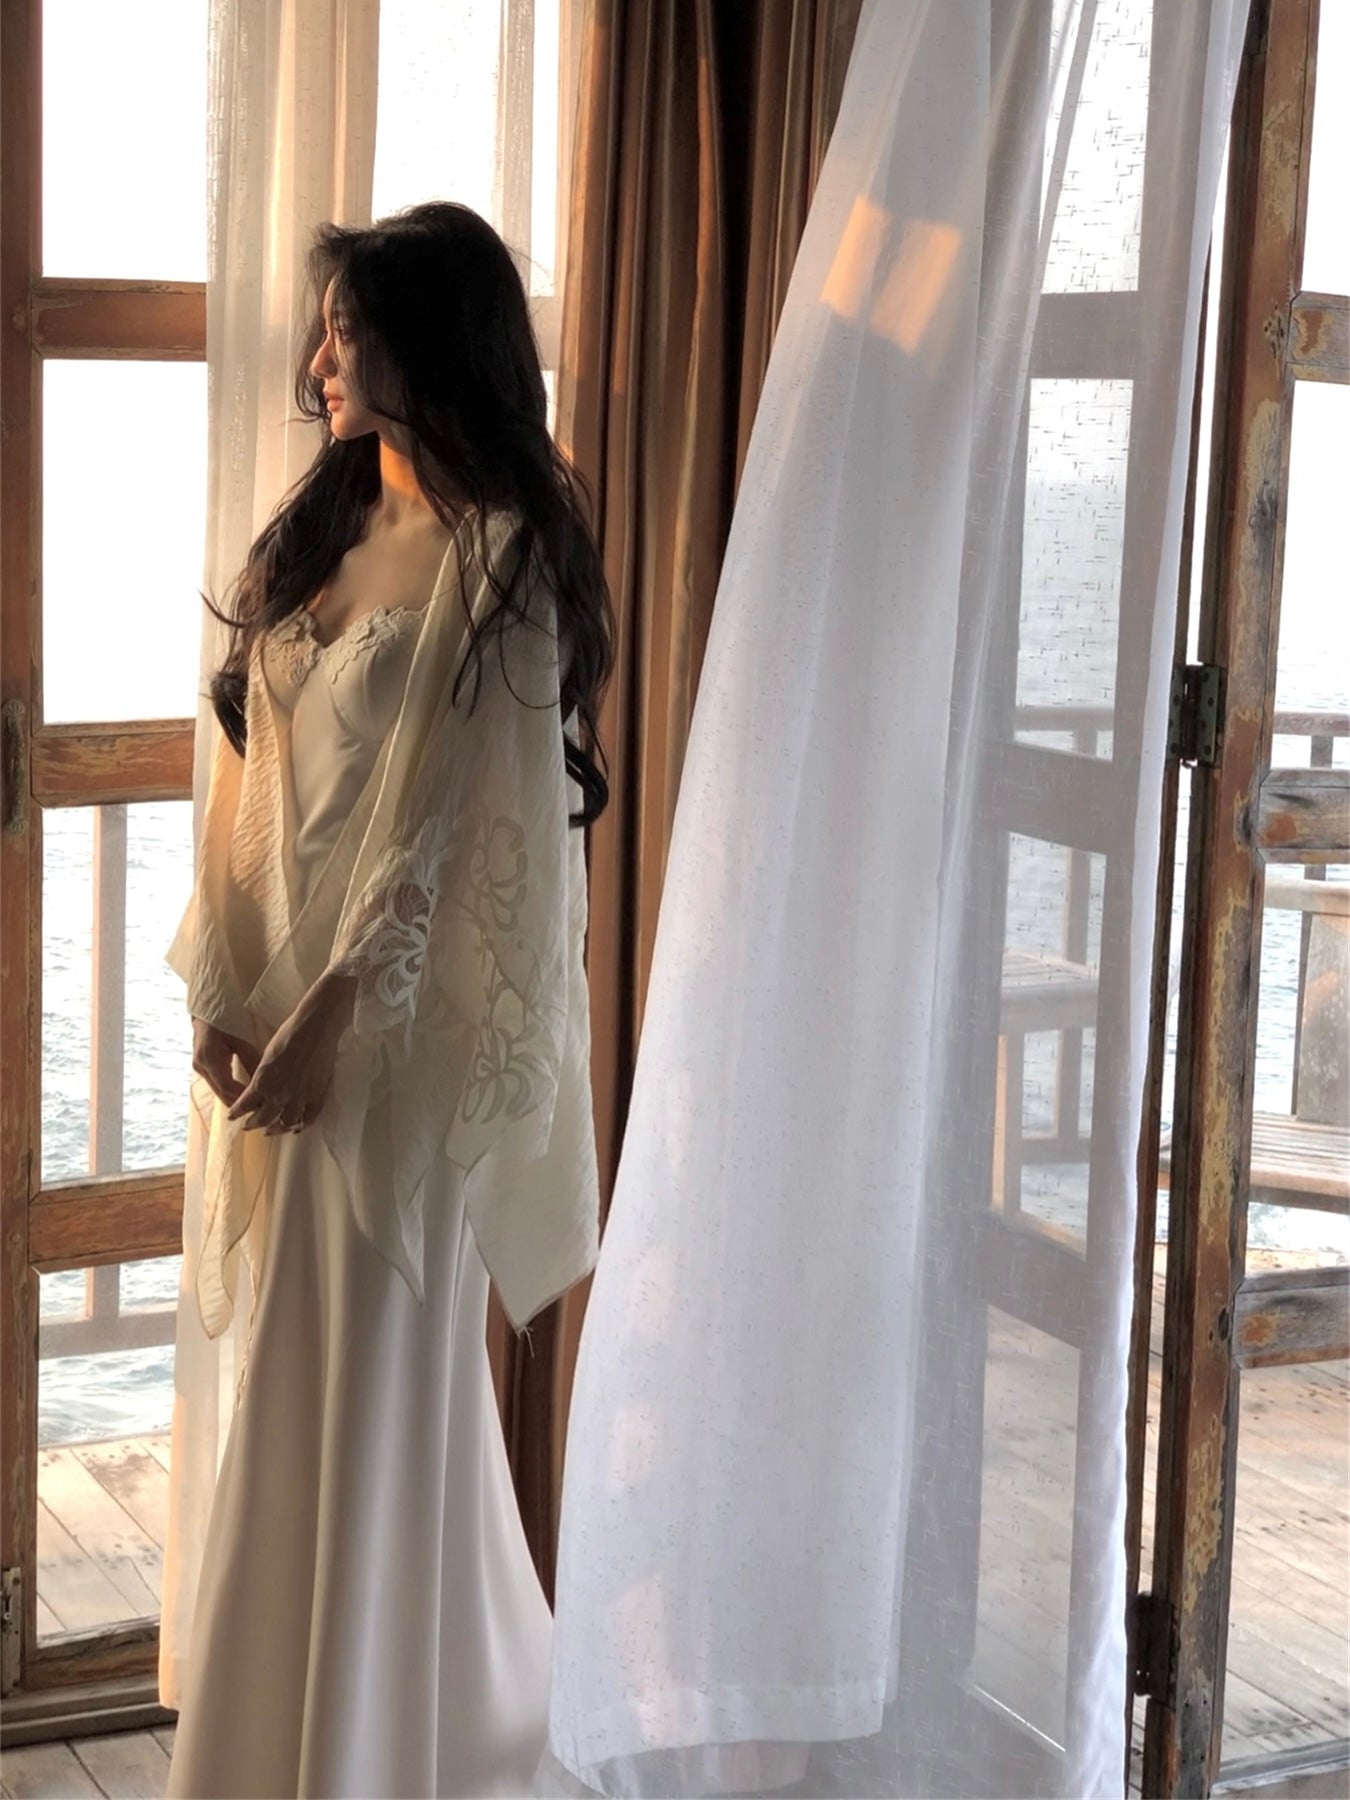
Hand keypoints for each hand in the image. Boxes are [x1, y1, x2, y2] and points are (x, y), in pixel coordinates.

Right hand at [193, 1018, 260, 1107]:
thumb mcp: (241, 1038)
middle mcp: (201, 1066)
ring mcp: (199, 1068)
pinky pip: (218, 1085)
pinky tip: (247, 1094)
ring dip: (236, 1099)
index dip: (244, 1098)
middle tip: (262, 1109)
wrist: (207, 1010)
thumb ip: (252, 1060)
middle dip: (241, 1104)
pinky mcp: (202, 1068)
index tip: (262, 1105)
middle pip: (222, 1094)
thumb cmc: (226, 1020)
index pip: (227, 1087)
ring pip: (219, 1092)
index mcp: (209, 1057)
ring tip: (258, 1104)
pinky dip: (232, 1091)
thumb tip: (268, 1081)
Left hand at [226, 971, 357, 1136]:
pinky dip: (301, 1125)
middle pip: (263, 1120)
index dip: (237, 1113)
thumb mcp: (266, 1055)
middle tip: (249, 1126)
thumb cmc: (289, 1034)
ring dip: (276, 1129)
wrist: (316, 1028)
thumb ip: (261, 1077)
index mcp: (262, 1083)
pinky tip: (296, 1126)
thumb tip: (258, 1089)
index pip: (244, 1106)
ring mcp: (300, 1098)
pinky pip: (309, 1119)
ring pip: (285, 1124)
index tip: (234, 1117)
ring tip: (271, 1130)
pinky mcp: (318, 1096)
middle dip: (254, 1124)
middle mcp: (279, 1095)